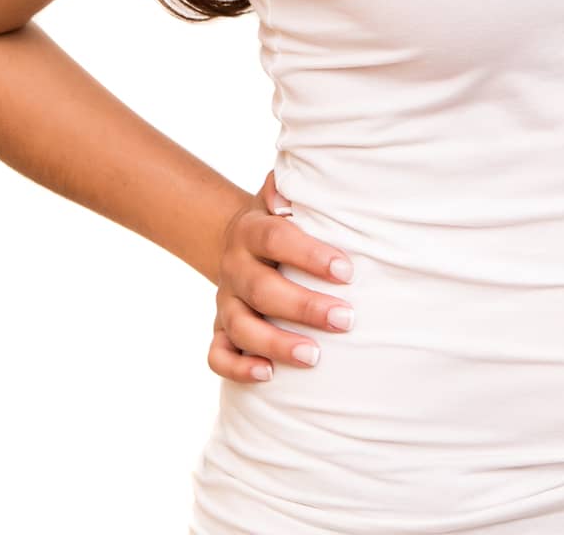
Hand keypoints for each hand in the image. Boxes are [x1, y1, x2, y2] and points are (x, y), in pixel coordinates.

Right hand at [208, 169, 355, 383]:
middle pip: (261, 289)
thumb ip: (287, 188)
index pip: (276, 238)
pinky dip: (238, 368)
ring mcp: (224, 301)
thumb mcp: (279, 197)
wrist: (235, 240)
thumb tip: (288, 196)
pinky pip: (217, 355)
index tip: (346, 271)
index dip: (309, 254)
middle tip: (346, 319)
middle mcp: (234, 266)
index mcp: (251, 230)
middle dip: (304, 307)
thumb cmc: (278, 221)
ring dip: (276, 343)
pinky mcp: (219, 330)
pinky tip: (268, 375)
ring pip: (240, 327)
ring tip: (314, 356)